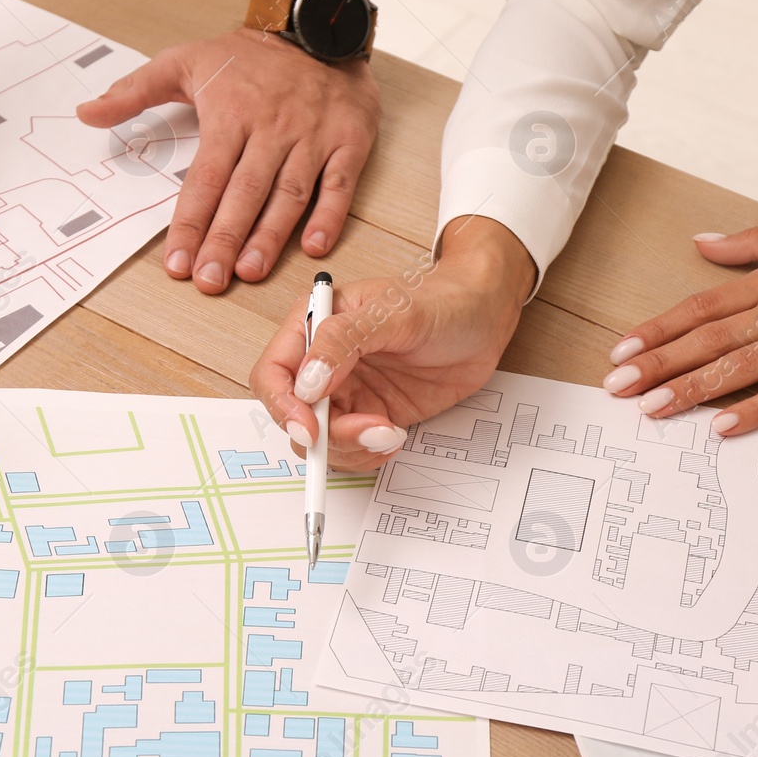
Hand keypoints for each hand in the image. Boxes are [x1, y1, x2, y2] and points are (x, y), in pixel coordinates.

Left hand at [78, 31, 378, 293]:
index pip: (205, 178)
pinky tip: (312, 247)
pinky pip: (339, 184)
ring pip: (289, 194)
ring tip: (250, 272)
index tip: (176, 262)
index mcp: (230, 114)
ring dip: (270, 236)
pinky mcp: (349, 141)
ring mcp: (312, 137)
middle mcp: (271, 129)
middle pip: (244, 193)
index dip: (190, 222)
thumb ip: (135, 91)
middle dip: (225, 240)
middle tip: (209, 279)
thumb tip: (86, 112)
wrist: (317, 27)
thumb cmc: (249, 56)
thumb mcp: (185, 61)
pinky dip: (329, 216)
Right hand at [251, 217, 535, 470]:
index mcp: (314, 326)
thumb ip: (343, 342)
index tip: (310, 428)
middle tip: (370, 431)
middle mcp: (322, 363)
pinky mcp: (370, 416)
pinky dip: (368, 455)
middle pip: (293, 416)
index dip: (282, 405)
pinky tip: (394, 438)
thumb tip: (306, 383)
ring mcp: (346, 393)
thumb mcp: (393, 312)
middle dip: (326, 435)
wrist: (484, 319)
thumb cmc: (441, 301)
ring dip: (351, 449)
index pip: (273, 373)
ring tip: (390, 433)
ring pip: (320, 441)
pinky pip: (351, 450)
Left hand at [602, 227, 757, 434]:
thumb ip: (750, 244)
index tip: (622, 347)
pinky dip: (755, 410)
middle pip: (710, 338)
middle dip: (659, 362)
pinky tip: (721, 427)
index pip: (703, 305)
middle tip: (616, 384)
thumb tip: (701, 241)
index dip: (660, 327)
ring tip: (652, 408)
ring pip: (739, 366)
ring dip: (691, 389)